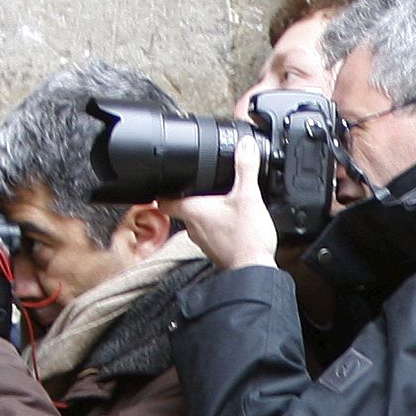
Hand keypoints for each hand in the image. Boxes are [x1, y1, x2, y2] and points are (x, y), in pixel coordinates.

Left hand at [161, 140, 278, 272]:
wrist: (254, 270)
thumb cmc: (246, 238)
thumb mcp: (249, 196)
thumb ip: (246, 168)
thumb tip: (245, 145)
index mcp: (193, 211)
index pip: (163, 199)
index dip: (162, 189)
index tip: (165, 181)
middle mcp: (192, 227)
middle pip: (182, 208)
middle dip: (191, 197)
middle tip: (201, 186)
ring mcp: (203, 241)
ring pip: (196, 221)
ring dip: (206, 212)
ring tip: (221, 202)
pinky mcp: (215, 249)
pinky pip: (211, 233)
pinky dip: (218, 225)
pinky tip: (232, 222)